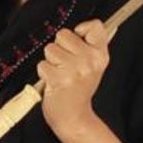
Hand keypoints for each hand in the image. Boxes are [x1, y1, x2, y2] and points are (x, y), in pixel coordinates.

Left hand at [37, 19, 114, 134]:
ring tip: (60, 74)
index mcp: (101, 55)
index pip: (95, 25)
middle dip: (60, 48)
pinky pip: (42, 64)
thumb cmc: (79, 88)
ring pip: (50, 49)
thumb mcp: (93, 66)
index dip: (81, 29)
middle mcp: (90, 61)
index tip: (78, 41)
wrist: (74, 117)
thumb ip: (90, 46)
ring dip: (51, 61)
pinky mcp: (59, 79)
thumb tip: (86, 25)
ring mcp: (75, 70)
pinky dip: (44, 73)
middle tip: (66, 66)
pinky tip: (54, 83)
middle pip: (64, 34)